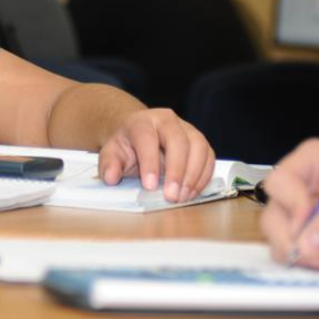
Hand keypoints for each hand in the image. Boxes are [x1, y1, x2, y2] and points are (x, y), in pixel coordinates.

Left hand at [97, 108, 214, 202]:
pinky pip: (208, 156)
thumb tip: (111, 177)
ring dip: (193, 175)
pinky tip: (193, 192)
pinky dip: (203, 176)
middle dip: (176, 171)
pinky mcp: (199, 141)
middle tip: (171, 196)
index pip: (147, 138)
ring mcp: (186, 128)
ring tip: (183, 197)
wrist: (140, 135)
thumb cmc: (127, 146)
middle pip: (177, 140)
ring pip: (198, 146)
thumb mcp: (112, 153)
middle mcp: (167, 120)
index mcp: (142, 122)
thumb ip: (109, 165)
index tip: (150, 186)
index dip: (149, 163)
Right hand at [260, 138, 318, 270]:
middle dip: (299, 244)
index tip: (308, 224)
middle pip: (273, 219)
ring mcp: (302, 220)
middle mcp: (300, 190)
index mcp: (311, 163)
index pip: (280, 182)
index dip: (291, 205)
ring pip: (284, 247)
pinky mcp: (310, 244)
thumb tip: (306, 246)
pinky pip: (304, 263)